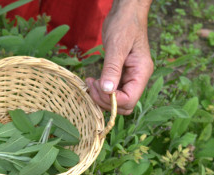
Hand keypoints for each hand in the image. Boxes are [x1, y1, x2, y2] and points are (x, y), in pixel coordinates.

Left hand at [86, 0, 153, 114]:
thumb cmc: (124, 24)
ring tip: (90, 82)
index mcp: (141, 72)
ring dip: (101, 97)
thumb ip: (112, 69)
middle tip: (91, 85)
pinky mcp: (120, 74)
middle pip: (124, 104)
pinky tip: (92, 81)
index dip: (112, 100)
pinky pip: (112, 90)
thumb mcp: (117, 46)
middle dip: (105, 101)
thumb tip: (108, 90)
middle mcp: (137, 78)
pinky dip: (101, 90)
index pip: (129, 99)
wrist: (125, 12)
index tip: (97, 87)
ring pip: (117, 100)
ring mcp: (129, 77)